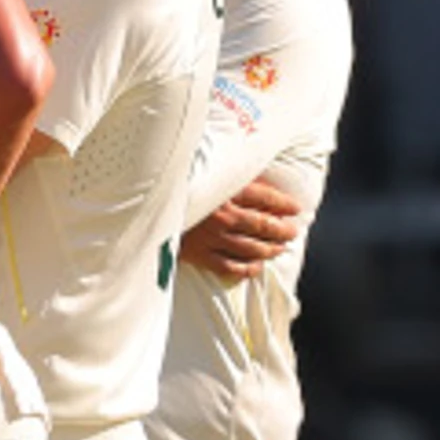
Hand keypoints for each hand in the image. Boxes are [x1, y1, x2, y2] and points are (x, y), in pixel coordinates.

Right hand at [179, 178, 303, 281]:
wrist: (143, 209)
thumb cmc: (176, 187)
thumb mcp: (204, 171)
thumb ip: (227, 173)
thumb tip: (255, 173)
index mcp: (225, 190)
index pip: (266, 197)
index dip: (285, 204)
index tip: (295, 208)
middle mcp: (222, 214)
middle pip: (263, 224)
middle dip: (283, 229)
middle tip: (292, 232)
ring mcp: (211, 237)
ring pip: (251, 247)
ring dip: (270, 249)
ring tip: (280, 249)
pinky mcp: (198, 254)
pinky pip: (229, 266)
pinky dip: (246, 269)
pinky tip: (256, 268)